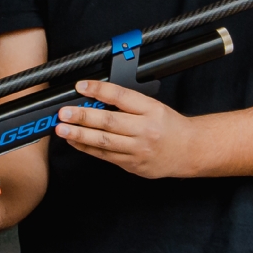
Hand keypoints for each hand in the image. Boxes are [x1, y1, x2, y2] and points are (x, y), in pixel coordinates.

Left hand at [55, 79, 201, 177]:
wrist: (189, 151)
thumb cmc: (169, 126)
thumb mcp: (153, 106)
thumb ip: (127, 103)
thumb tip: (95, 98)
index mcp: (151, 110)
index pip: (121, 97)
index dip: (99, 90)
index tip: (81, 86)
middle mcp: (145, 130)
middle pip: (109, 122)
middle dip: (83, 117)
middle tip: (64, 113)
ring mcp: (139, 150)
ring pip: (104, 142)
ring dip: (80, 135)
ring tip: (63, 129)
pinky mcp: (133, 165)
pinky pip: (106, 156)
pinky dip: (88, 149)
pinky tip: (75, 142)